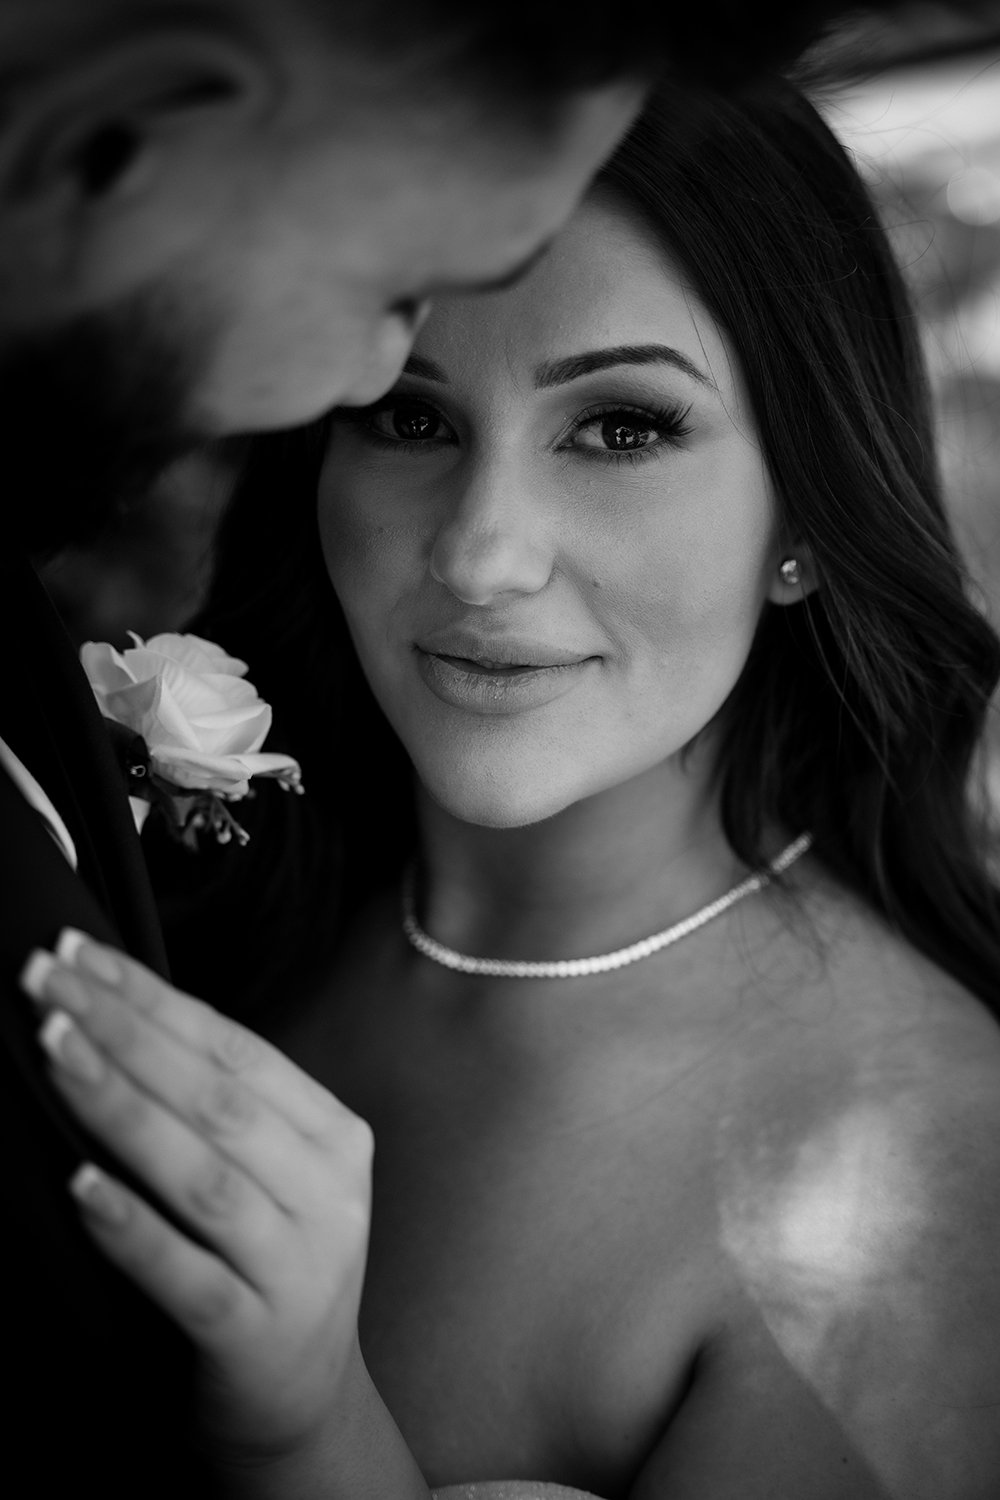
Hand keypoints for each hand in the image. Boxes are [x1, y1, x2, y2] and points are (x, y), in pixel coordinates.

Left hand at [21, 930, 374, 1472]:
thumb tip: (118, 1015)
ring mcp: (301, 1267)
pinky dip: (133, 1228)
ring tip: (53, 1052)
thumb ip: (221, 1108)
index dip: (155, 998)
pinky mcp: (258, 1338)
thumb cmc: (267, 1268)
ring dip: (121, 1108)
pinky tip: (81, 1186)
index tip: (82, 955)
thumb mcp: (270, 1178)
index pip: (236, 1048)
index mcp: (334, 1137)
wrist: (302, 1406)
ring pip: (204, 1176)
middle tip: (48, 983)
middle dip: (124, 1032)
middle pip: (218, 1098)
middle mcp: (330, 1193)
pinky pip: (188, 1277)